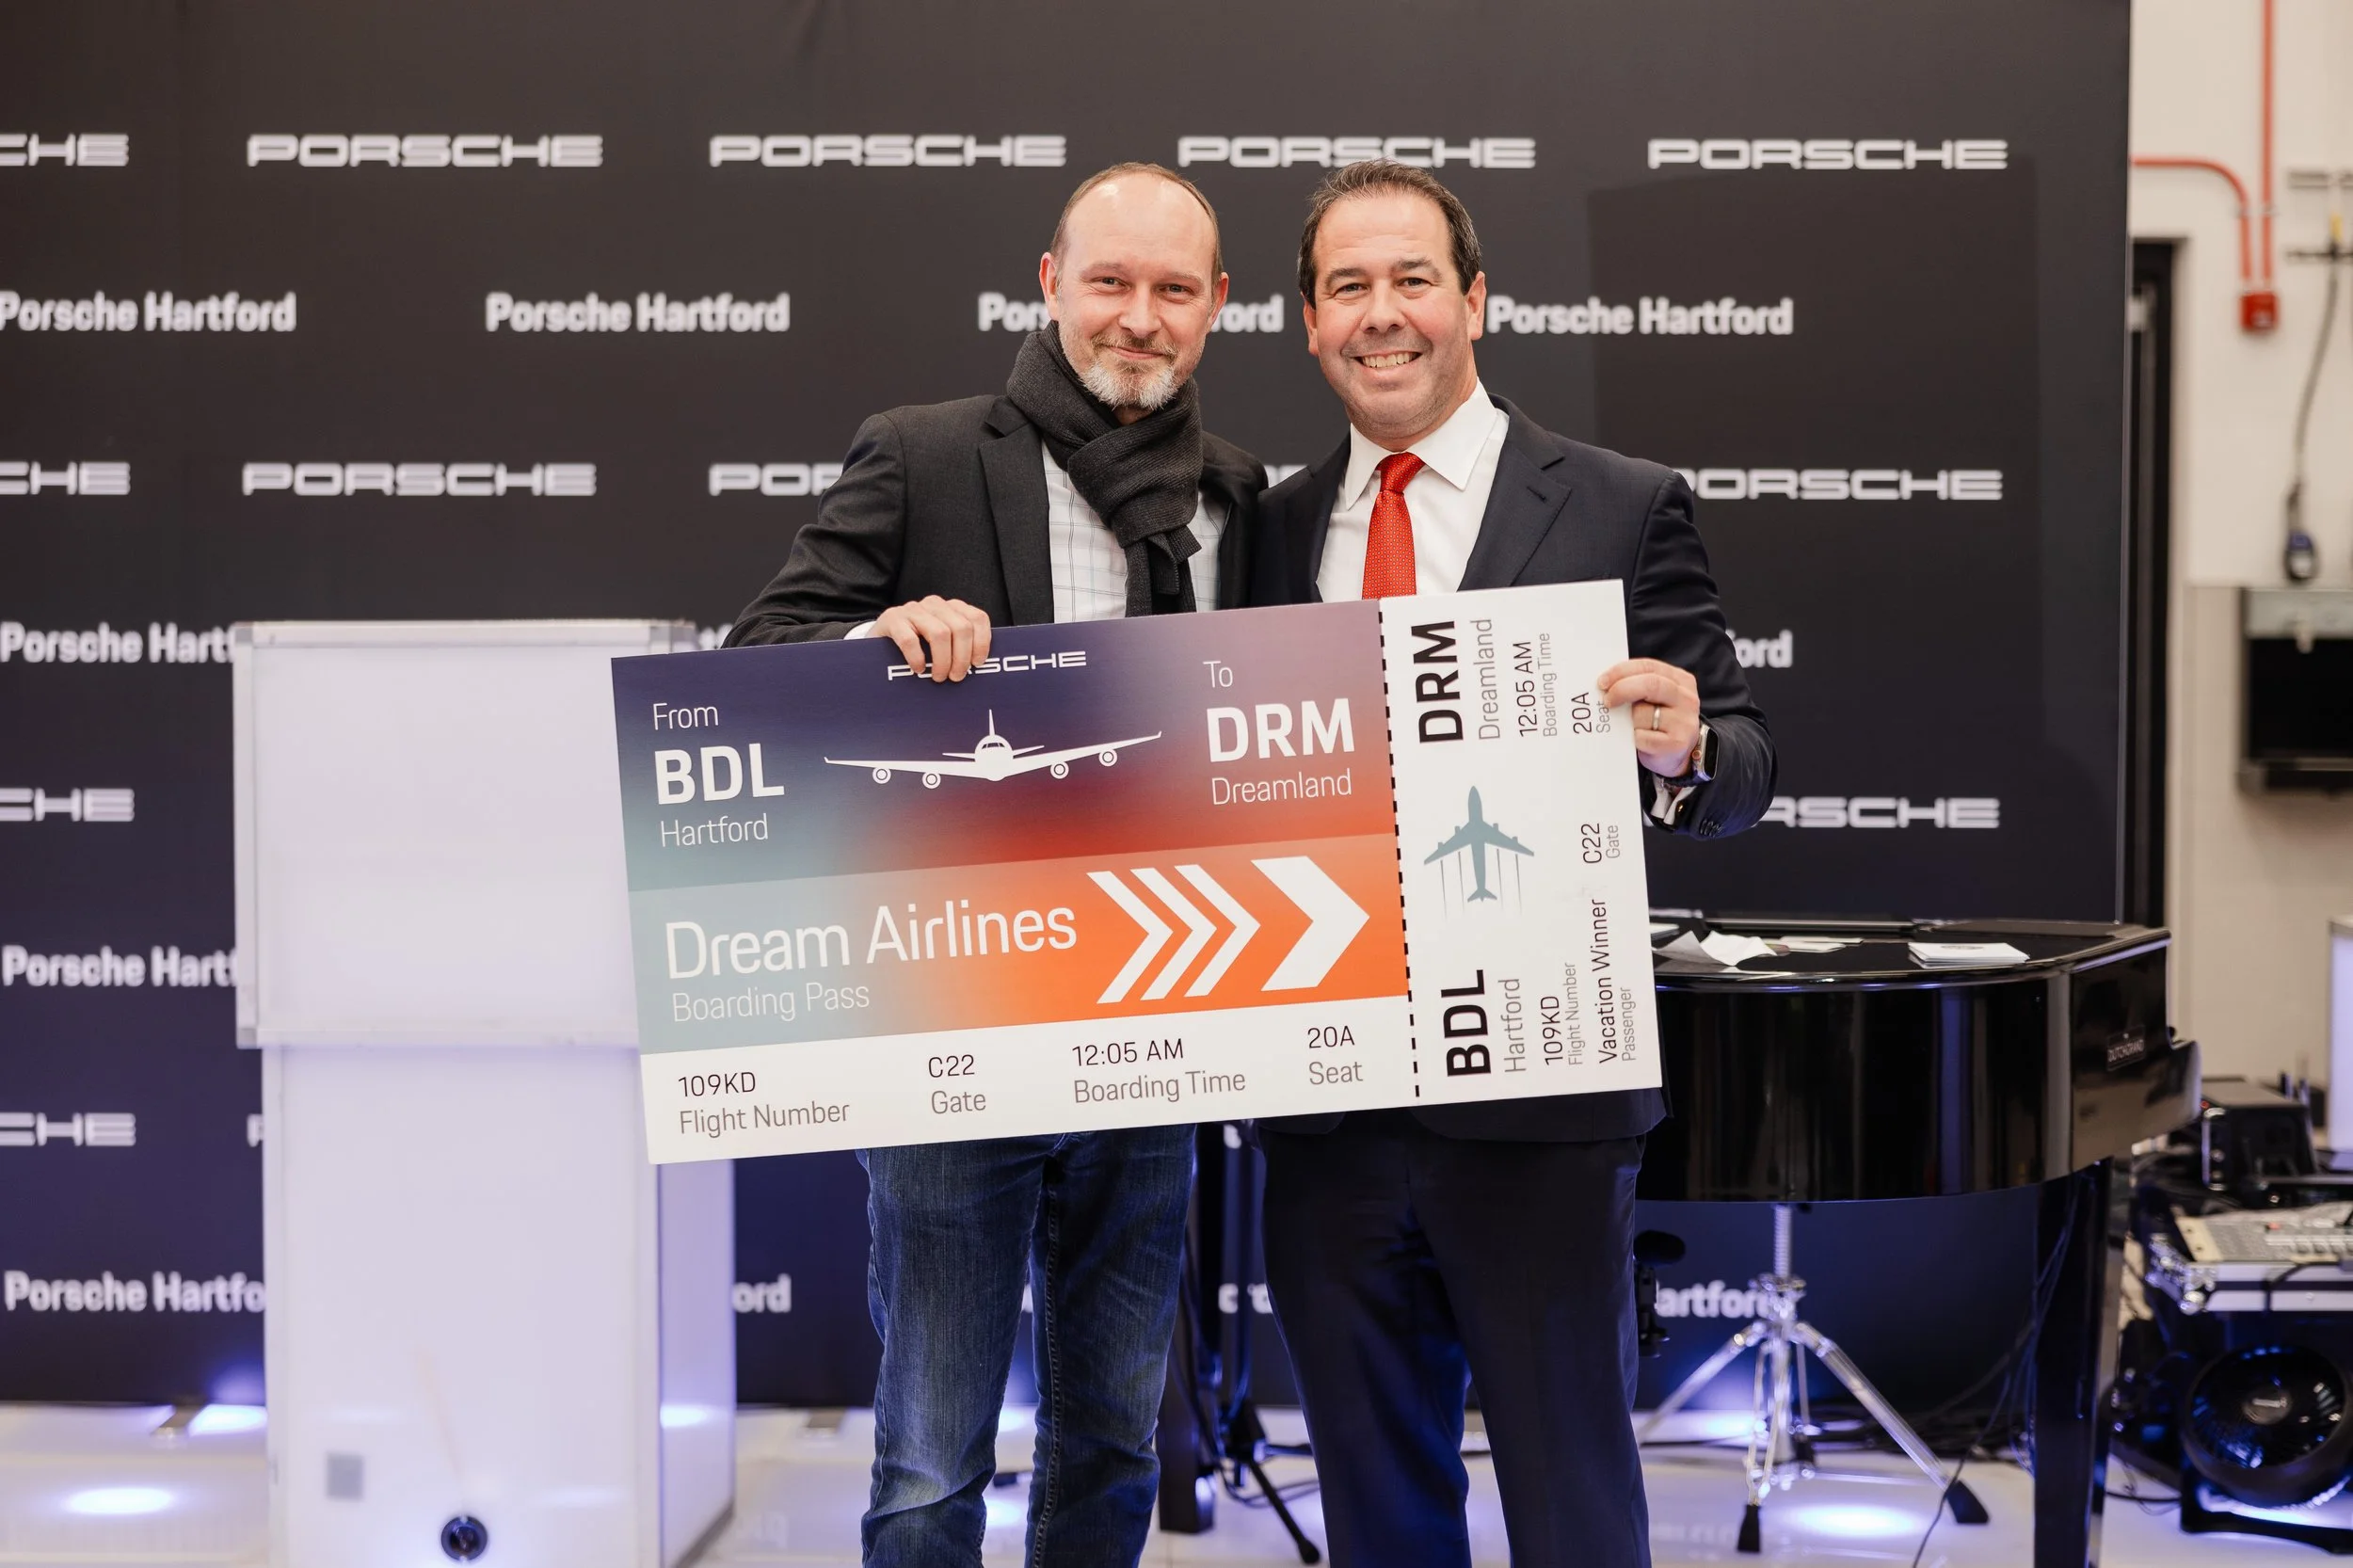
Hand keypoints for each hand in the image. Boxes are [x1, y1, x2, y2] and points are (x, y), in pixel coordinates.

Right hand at [874, 595, 991, 681]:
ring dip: (942, 661)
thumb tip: (979, 669)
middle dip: (962, 657)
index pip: (977, 618)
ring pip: (940, 634)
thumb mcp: (941, 643)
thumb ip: (959, 647)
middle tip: (956, 677)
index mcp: (951, 608)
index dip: (982, 642)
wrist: (878, 642)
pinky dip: (917, 658)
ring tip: (938, 676)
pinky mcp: (892, 619)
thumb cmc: (917, 647)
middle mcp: (934, 605)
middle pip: (961, 628)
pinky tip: (918, 669)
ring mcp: (912, 610)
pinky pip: (910, 639)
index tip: (977, 664)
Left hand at [1595, 658, 1701, 777]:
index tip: (1602, 681)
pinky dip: (1633, 738)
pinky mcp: (1676, 743)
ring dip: (1627, 721)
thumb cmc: (1657, 721)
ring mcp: (1684, 721)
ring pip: (1643, 714)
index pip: (1648, 667)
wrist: (1676, 754)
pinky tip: (1635, 740)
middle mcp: (1686, 698)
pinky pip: (1643, 737)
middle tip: (1606, 700)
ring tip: (1628, 727)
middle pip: (1650, 684)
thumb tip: (1605, 684)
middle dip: (1622, 689)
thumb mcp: (1653, 698)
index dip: (1622, 671)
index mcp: (1680, 680)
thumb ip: (1637, 686)